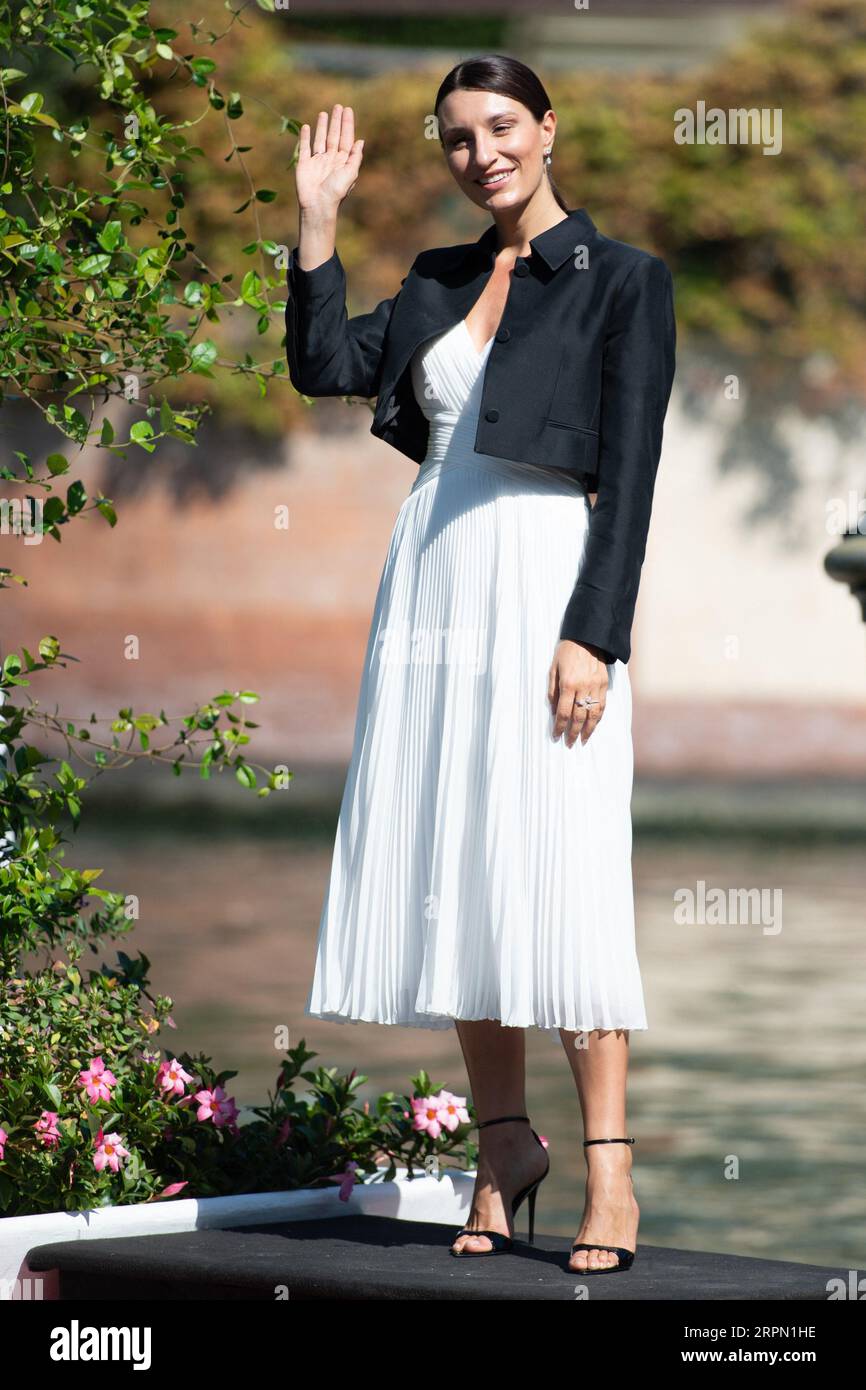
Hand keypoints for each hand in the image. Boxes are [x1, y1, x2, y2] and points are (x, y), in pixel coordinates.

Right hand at [295, 104, 363, 218]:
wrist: (318, 205)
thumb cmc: (336, 192)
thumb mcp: (350, 173)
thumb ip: (355, 157)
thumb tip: (361, 141)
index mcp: (342, 161)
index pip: (346, 139)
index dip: (347, 124)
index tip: (348, 110)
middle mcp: (330, 159)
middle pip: (334, 136)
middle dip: (336, 122)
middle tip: (338, 106)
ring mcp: (317, 161)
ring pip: (320, 139)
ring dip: (322, 126)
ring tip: (324, 113)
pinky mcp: (304, 164)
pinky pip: (304, 148)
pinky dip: (305, 137)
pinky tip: (307, 127)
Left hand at [548, 640, 608, 747]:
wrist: (587, 638)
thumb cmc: (566, 652)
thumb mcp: (553, 670)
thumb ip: (553, 692)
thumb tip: (554, 712)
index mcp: (568, 684)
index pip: (563, 712)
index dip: (559, 727)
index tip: (556, 736)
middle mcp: (583, 687)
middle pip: (578, 717)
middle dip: (573, 733)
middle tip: (569, 743)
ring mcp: (596, 686)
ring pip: (593, 714)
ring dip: (588, 730)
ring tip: (583, 740)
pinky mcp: (604, 684)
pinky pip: (602, 705)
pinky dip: (598, 718)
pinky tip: (593, 725)